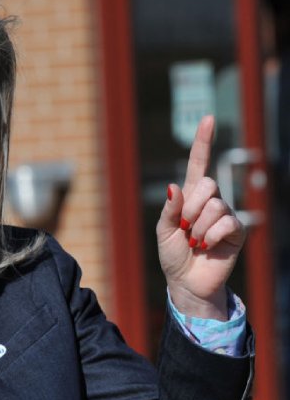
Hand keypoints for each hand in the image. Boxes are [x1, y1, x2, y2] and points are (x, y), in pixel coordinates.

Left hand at [156, 115, 245, 320]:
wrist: (185, 281)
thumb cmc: (172, 255)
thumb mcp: (163, 230)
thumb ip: (169, 208)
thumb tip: (175, 186)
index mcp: (189, 196)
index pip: (198, 163)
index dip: (203, 141)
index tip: (208, 118)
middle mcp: (210, 201)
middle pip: (208, 183)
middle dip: (191, 207)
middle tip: (184, 227)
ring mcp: (225, 215)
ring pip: (216, 204)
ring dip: (198, 225)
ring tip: (195, 240)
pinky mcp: (236, 231)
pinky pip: (227, 222)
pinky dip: (210, 235)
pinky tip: (205, 246)